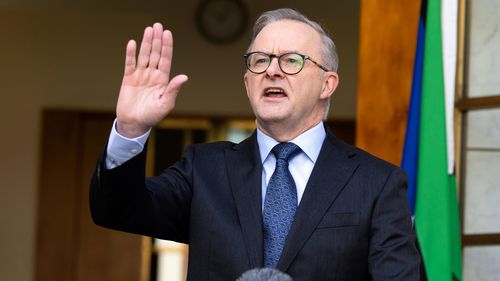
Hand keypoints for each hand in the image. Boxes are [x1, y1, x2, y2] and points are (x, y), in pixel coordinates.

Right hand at [116, 23, 187, 137]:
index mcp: (163, 80)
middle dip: (157, 40)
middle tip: (158, 25)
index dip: (167, 46)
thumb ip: (173, 89)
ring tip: (148, 29)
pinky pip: (130, 64)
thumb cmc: (152, 116)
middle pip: (155, 53)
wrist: (135, 124)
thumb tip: (184, 77)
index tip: (167, 33)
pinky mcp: (129, 79)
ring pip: (144, 56)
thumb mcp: (166, 104)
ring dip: (146, 43)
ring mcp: (141, 76)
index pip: (166, 59)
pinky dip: (131, 54)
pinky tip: (133, 43)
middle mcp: (153, 75)